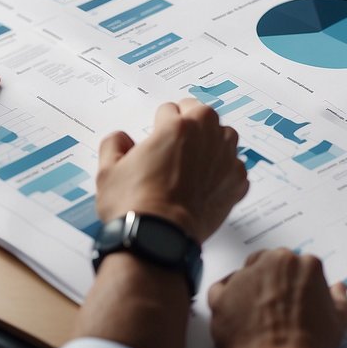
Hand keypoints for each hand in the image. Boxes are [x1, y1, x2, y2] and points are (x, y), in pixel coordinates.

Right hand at [93, 99, 248, 241]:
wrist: (159, 239)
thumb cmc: (135, 206)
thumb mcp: (109, 171)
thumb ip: (114, 145)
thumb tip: (121, 140)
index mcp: (178, 126)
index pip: (171, 109)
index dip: (160, 123)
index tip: (158, 134)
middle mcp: (207, 136)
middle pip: (203, 115)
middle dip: (189, 125)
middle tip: (176, 146)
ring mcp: (226, 159)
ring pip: (224, 137)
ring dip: (211, 143)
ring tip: (193, 164)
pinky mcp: (237, 183)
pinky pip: (234, 167)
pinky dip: (223, 172)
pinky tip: (206, 186)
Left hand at [209, 249, 346, 347]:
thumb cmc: (310, 347)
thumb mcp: (338, 322)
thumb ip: (339, 298)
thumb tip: (339, 288)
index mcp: (305, 264)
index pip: (297, 264)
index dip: (295, 283)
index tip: (294, 299)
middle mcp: (274, 262)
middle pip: (269, 262)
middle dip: (272, 280)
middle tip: (276, 306)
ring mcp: (245, 277)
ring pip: (245, 273)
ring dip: (249, 287)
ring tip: (257, 314)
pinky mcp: (222, 295)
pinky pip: (220, 289)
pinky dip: (225, 297)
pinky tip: (236, 312)